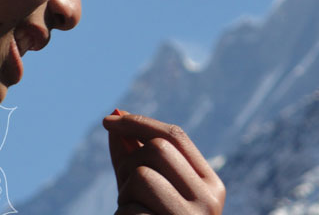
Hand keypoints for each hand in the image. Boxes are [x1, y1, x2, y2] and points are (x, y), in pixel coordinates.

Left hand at [102, 111, 225, 214]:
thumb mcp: (144, 189)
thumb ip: (133, 156)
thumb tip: (116, 114)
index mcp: (210, 184)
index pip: (176, 136)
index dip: (140, 123)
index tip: (108, 121)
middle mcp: (209, 199)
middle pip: (157, 149)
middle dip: (128, 163)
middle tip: (123, 190)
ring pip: (141, 176)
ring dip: (124, 195)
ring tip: (132, 213)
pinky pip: (131, 210)